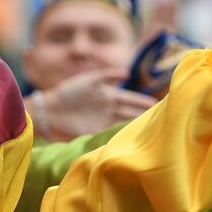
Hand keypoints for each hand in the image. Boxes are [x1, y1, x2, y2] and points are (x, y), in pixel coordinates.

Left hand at [34, 69, 157, 140]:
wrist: (49, 112)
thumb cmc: (66, 93)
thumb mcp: (87, 80)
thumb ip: (106, 76)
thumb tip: (126, 74)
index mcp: (108, 96)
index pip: (130, 100)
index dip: (143, 102)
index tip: (158, 104)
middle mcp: (108, 110)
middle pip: (130, 113)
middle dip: (145, 116)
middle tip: (163, 120)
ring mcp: (103, 122)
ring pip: (123, 124)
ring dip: (136, 127)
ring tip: (152, 131)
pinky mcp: (95, 133)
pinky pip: (112, 134)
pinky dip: (121, 135)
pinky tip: (132, 138)